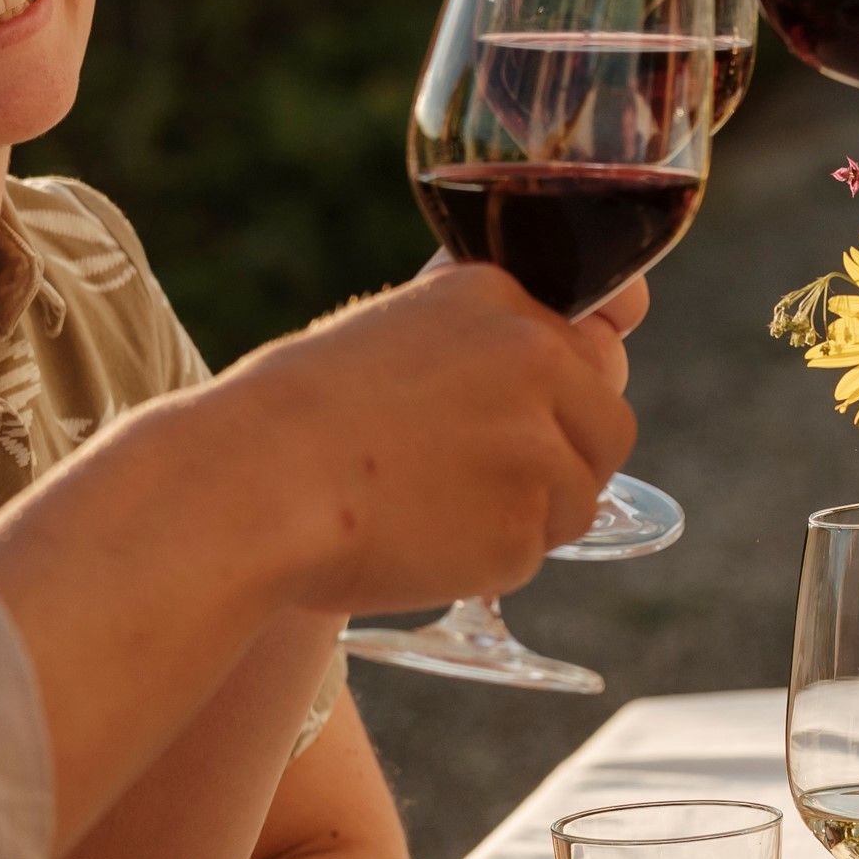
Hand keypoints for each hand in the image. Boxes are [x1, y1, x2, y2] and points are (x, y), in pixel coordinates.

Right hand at [205, 263, 629, 609]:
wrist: (250, 485)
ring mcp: (536, 445)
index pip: (594, 347)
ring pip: (578, 498)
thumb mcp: (396, 334)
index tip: (520, 422)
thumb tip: (595, 353)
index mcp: (498, 297)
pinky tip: (417, 541)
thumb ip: (484, 344)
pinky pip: (530, 554)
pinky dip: (484, 561)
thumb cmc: (298, 414)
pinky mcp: (523, 527)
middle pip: (608, 428)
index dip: (560, 400)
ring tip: (429, 508)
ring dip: (525, 515)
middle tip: (475, 482)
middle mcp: (535, 358)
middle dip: (563, 463)